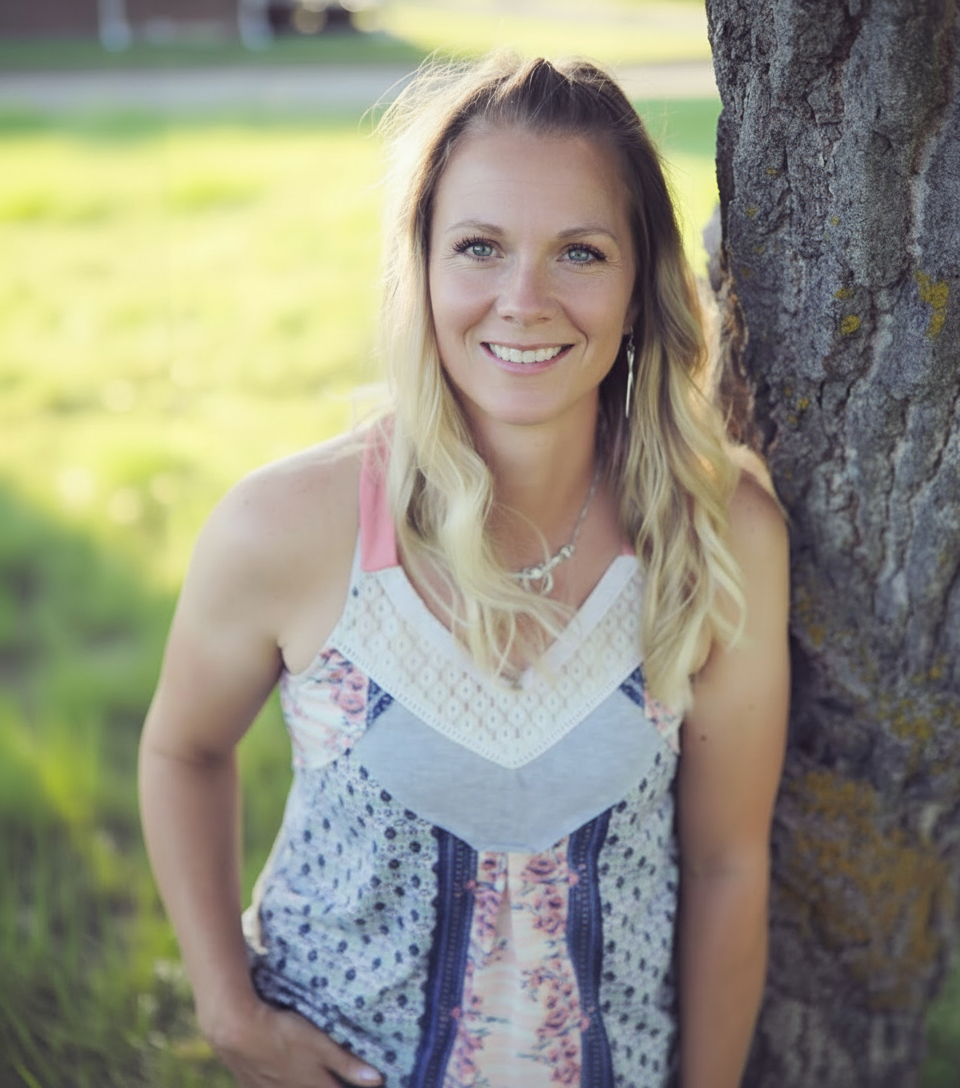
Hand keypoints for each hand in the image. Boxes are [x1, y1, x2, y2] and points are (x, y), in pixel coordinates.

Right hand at [209, 999, 383, 1087]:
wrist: (237, 1031)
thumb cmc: (283, 1034)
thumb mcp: (320, 1045)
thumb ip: (347, 1064)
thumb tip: (377, 1080)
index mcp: (313, 1085)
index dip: (351, 1086)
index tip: (370, 1083)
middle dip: (330, 1083)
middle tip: (337, 1076)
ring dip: (306, 1083)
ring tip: (309, 1072)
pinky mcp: (254, 1082)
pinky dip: (283, 1083)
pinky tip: (284, 1075)